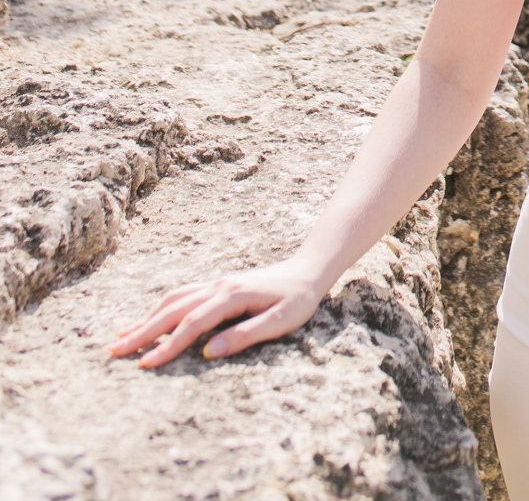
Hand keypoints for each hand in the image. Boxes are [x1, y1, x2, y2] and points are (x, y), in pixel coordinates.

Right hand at [107, 258, 324, 368]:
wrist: (307, 271)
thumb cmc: (297, 300)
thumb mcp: (280, 321)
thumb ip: (245, 335)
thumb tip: (210, 353)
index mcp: (232, 295)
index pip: (192, 324)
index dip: (167, 345)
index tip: (145, 364)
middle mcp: (219, 286)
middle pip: (173, 308)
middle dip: (142, 330)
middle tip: (114, 351)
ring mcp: (216, 284)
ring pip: (173, 299)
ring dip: (146, 318)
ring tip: (122, 338)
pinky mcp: (217, 287)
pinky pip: (181, 296)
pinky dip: (160, 309)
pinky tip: (149, 320)